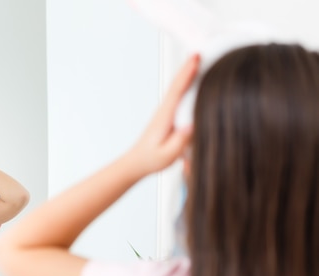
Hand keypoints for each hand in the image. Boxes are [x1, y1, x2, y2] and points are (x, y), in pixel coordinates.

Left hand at [128, 54, 198, 174]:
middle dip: (188, 67)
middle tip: (200, 51)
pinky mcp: (166, 115)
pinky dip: (184, 83)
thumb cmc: (151, 160)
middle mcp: (163, 110)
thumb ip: (180, 141)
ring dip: (187, 73)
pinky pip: (177, 95)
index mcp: (164, 117)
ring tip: (199, 59)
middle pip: (177, 84)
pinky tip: (192, 79)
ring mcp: (164, 111)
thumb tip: (191, 125)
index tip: (195, 59)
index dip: (186, 74)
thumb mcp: (168, 155)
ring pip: (177, 88)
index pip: (177, 91)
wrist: (137, 162)